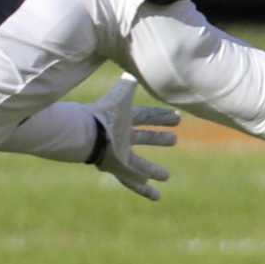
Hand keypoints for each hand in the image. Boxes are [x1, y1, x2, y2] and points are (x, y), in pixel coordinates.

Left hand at [85, 74, 179, 199]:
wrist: (87, 133)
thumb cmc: (104, 114)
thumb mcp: (121, 96)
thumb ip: (128, 82)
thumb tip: (135, 67)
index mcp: (124, 119)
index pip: (146, 116)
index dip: (161, 116)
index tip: (177, 117)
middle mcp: (123, 137)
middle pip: (144, 138)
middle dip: (159, 138)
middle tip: (174, 139)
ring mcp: (120, 154)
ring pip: (140, 164)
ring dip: (153, 169)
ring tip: (167, 176)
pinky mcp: (118, 168)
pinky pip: (133, 181)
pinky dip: (144, 189)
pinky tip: (156, 196)